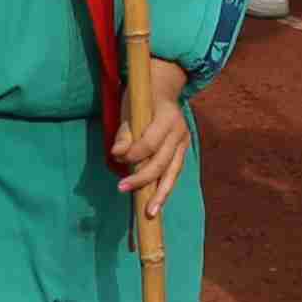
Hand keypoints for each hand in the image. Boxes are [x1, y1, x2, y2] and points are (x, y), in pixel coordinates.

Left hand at [109, 52, 191, 215]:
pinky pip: (174, 172)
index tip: (118, 159)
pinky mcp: (182, 151)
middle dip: (143, 179)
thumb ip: (124, 134)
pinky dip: (165, 187)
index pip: (151, 143)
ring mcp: (183, 142)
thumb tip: (117, 155)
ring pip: (173, 172)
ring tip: (150, 212)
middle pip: (162, 162)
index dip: (134, 155)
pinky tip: (156, 202)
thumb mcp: (129, 110)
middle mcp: (179, 131)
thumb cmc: (141, 100)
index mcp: (167, 117)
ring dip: (160, 193)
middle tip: (123, 189)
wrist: (163, 89)